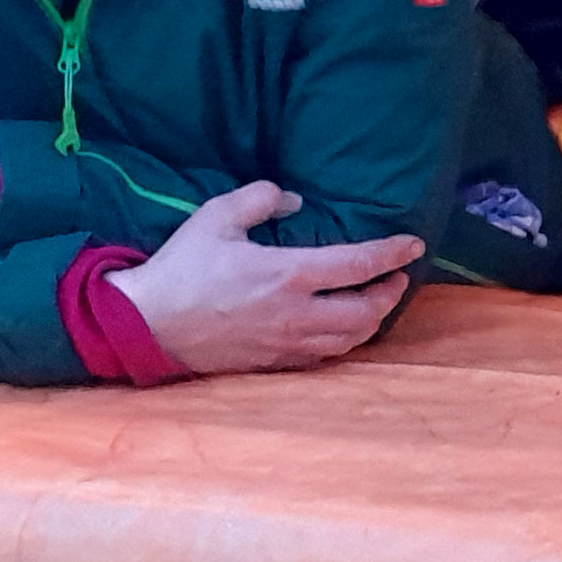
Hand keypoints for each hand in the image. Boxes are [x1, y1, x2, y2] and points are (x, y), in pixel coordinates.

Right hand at [105, 181, 424, 375]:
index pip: (360, 265)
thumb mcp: (216, 217)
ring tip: (375, 301)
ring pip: (350, 340)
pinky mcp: (274, 362)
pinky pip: (324, 356)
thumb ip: (260, 200)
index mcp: (289, 275)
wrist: (147, 324)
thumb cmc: (181, 268)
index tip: (413, 245)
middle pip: (367, 312)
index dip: (392, 254)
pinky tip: (341, 328)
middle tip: (396, 276)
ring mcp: (287, 344)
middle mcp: (297, 314)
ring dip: (372, 320)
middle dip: (390, 293)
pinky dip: (344, 341)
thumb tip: (293, 199)